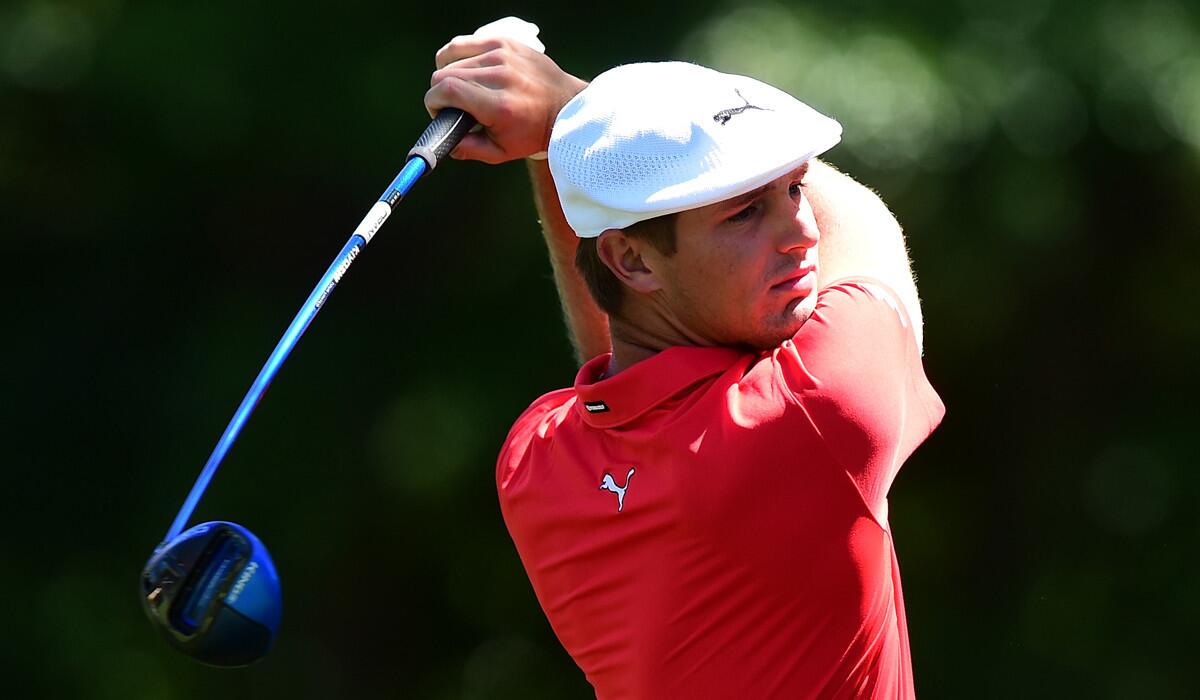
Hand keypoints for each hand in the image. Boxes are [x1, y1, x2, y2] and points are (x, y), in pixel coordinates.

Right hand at [425, 36, 586, 163]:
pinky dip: (456, 57)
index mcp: (499, 105)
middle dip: (440, 93)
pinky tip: (463, 70)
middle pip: (444, 74)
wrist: (564, 107)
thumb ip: (468, 149)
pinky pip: (463, 44)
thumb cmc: (531, 132)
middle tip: (454, 106)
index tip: (440, 113)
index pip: (447, 90)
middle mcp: (500, 76)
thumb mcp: (501, 152)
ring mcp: (502, 55)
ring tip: (461, 90)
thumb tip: (443, 141)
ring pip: (451, 59)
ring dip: (449, 76)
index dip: (433, 103)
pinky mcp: (504, 42)